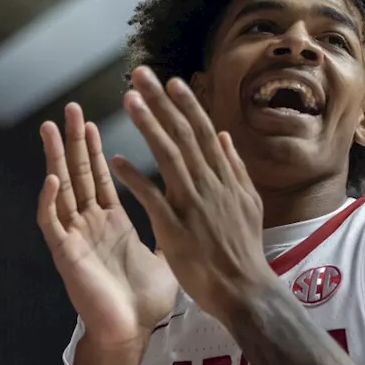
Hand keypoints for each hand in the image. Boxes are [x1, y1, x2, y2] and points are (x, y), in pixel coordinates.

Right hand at [38, 103, 177, 350]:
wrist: (132, 334)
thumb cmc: (145, 302)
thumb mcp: (164, 257)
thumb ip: (168, 229)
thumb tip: (186, 212)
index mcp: (113, 223)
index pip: (102, 177)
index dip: (96, 149)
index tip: (94, 120)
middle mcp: (91, 225)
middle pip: (80, 174)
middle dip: (74, 141)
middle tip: (71, 108)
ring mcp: (76, 237)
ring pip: (61, 190)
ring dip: (55, 158)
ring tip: (49, 128)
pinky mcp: (66, 254)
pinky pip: (53, 222)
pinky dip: (50, 200)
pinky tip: (52, 178)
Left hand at [111, 66, 274, 324]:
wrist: (245, 290)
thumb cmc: (244, 251)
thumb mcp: (248, 203)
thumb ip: (234, 169)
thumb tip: (224, 137)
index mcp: (225, 178)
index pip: (203, 132)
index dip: (186, 105)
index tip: (172, 81)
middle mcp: (209, 184)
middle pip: (183, 134)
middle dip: (161, 102)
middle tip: (141, 75)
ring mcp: (192, 205)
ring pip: (168, 156)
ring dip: (148, 126)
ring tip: (129, 101)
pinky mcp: (176, 228)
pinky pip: (152, 197)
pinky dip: (135, 177)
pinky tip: (116, 160)